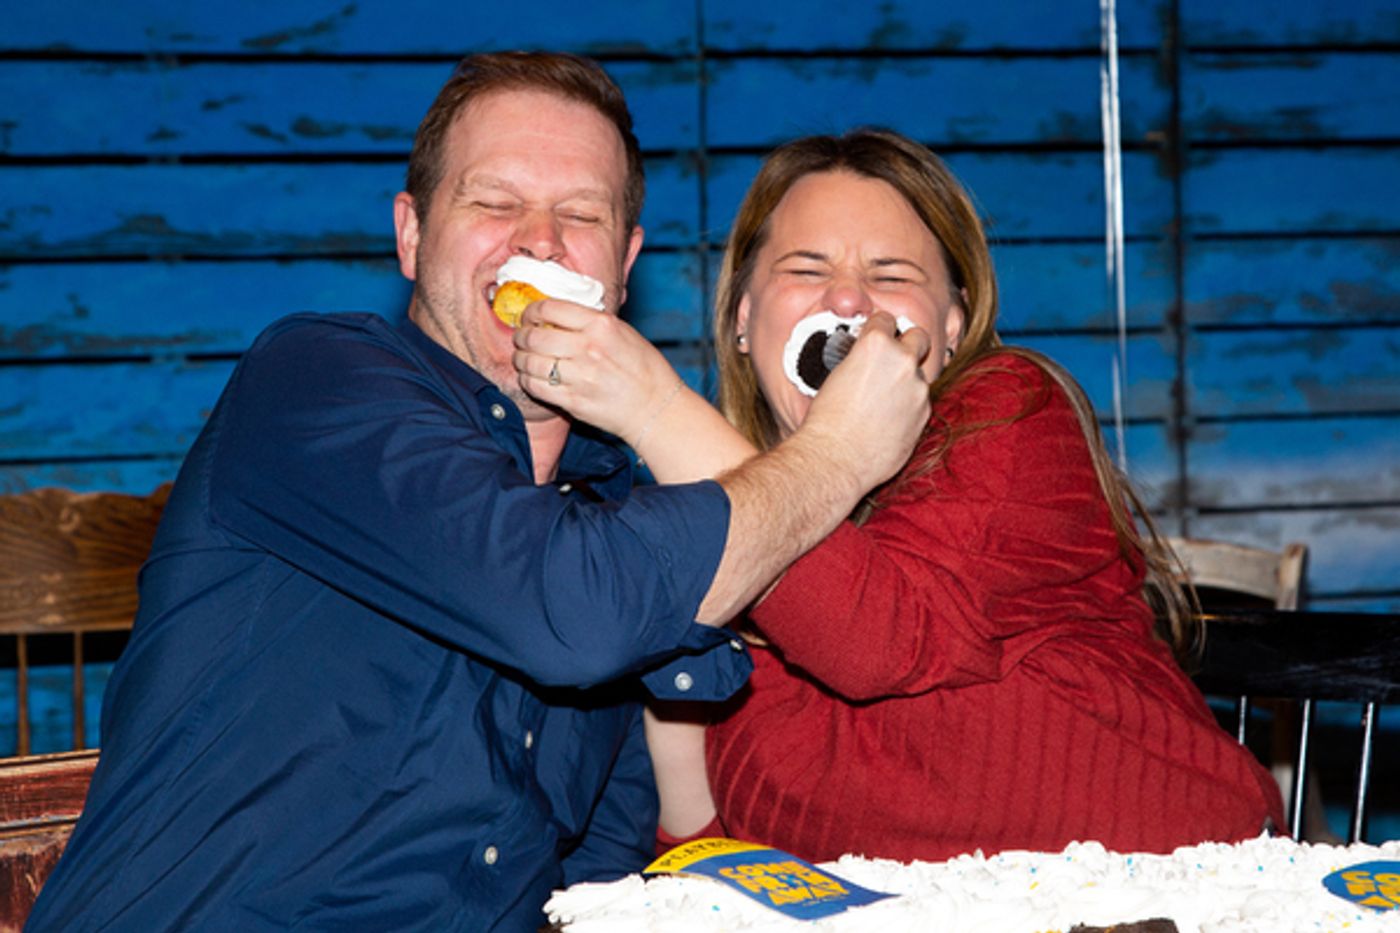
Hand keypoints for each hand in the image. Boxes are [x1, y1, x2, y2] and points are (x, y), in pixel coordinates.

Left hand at [511, 299, 680, 443]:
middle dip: (520, 336)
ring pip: (530, 362)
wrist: (655, 408)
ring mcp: (579, 376)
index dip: (531, 311)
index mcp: (601, 325)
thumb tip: (557, 315)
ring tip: (523, 359)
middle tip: (520, 338)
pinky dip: (527, 380)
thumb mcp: (623, 332)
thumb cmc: (644, 369)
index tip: (528, 316)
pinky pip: (535, 387)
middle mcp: (588, 348)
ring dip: (520, 359)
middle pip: (534, 336)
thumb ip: (591, 322)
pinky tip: (531, 377)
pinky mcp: (572, 401)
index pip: (550, 308)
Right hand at [797, 311, 931, 489]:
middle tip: (894, 357)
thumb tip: (866, 360)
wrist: (836, 459)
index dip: (879, 328)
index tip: (876, 336)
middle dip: (908, 343)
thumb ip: (860, 359)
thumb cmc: (827, 420)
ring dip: (907, 381)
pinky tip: (888, 420)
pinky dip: (909, 407)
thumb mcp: (836, 375)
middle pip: (918, 336)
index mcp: (876, 344)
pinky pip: (920, 402)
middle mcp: (903, 361)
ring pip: (919, 374)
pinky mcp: (924, 414)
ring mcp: (918, 388)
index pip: (886, 319)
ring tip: (883, 402)